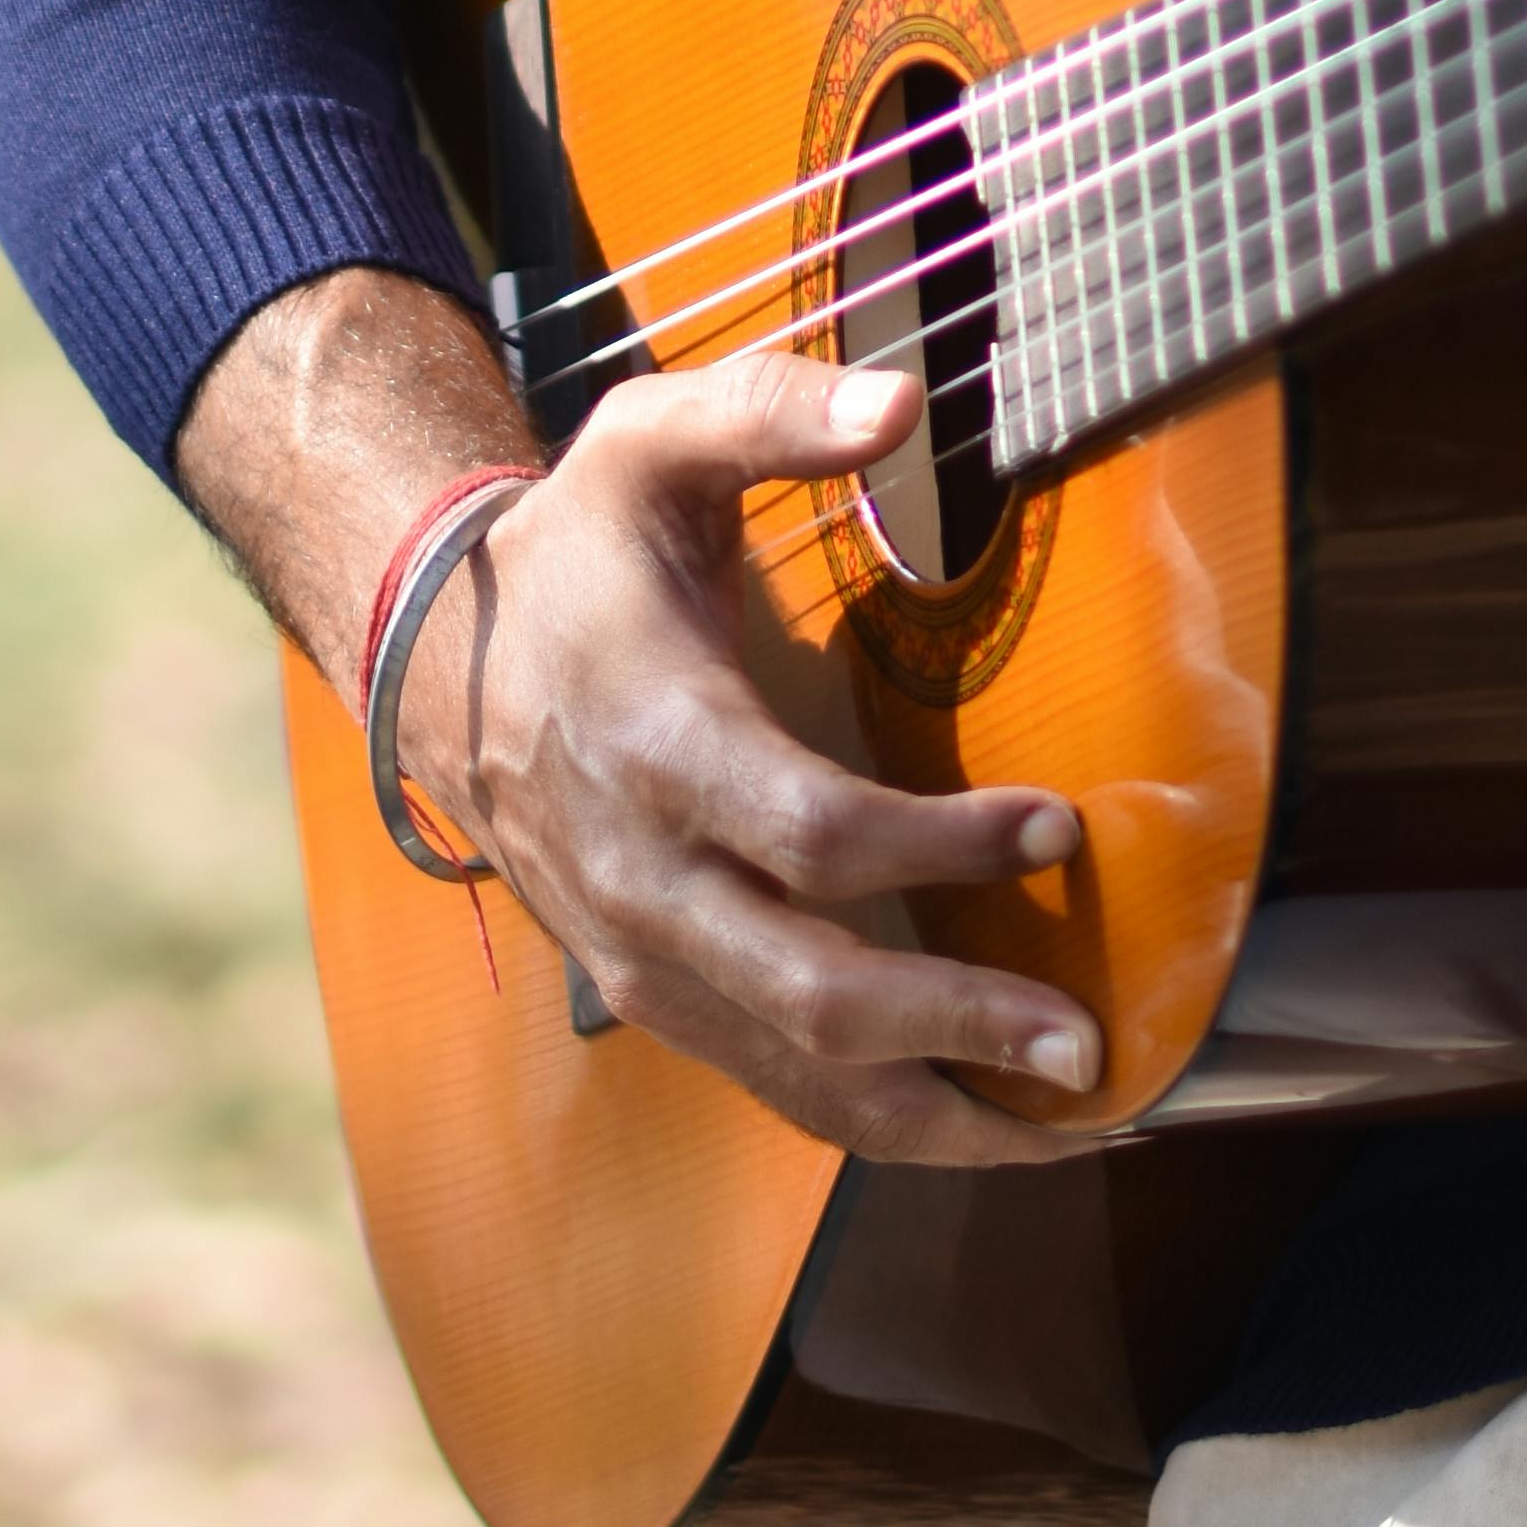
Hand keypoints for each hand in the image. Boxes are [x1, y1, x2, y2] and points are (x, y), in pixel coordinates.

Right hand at [175, 271, 1097, 1164]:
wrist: (437, 664)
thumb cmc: (577, 549)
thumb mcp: (651, 442)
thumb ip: (771, 412)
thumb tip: (904, 403)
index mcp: (655, 741)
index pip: (812, 831)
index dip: (942, 845)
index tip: (1061, 824)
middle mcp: (643, 875)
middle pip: (809, 988)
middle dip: (956, 1026)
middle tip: (1089, 1042)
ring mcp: (643, 954)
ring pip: (792, 1075)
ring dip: (934, 1112)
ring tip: (1068, 1123)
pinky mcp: (656, 995)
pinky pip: (771, 1084)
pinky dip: (878, 1118)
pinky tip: (977, 1121)